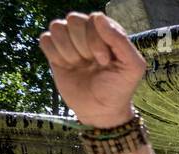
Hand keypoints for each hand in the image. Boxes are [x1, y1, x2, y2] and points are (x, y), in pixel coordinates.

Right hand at [39, 12, 145, 128]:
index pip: (95, 19)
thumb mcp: (132, 67)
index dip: (96, 40)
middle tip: (92, 63)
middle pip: (74, 19)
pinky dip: (55, 55)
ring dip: (69, 51)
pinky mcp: (55, 51)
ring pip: (57, 26)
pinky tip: (67, 66)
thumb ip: (121, 41)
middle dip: (83, 45)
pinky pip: (45, 39)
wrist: (100, 110)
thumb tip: (99, 17)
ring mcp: (70, 40)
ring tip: (80, 65)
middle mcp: (88, 32)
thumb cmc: (119, 89)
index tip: (104, 61)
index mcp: (108, 31)